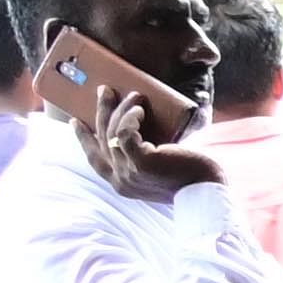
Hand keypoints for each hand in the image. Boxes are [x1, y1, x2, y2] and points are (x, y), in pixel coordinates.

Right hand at [75, 86, 213, 203]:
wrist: (207, 191)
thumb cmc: (189, 176)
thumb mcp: (156, 169)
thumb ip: (141, 158)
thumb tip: (135, 127)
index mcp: (121, 184)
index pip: (94, 159)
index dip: (83, 138)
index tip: (76, 121)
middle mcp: (120, 181)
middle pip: (100, 140)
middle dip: (100, 112)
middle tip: (104, 91)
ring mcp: (128, 172)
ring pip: (112, 132)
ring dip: (121, 109)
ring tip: (134, 96)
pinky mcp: (141, 162)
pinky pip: (125, 133)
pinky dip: (130, 118)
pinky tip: (140, 110)